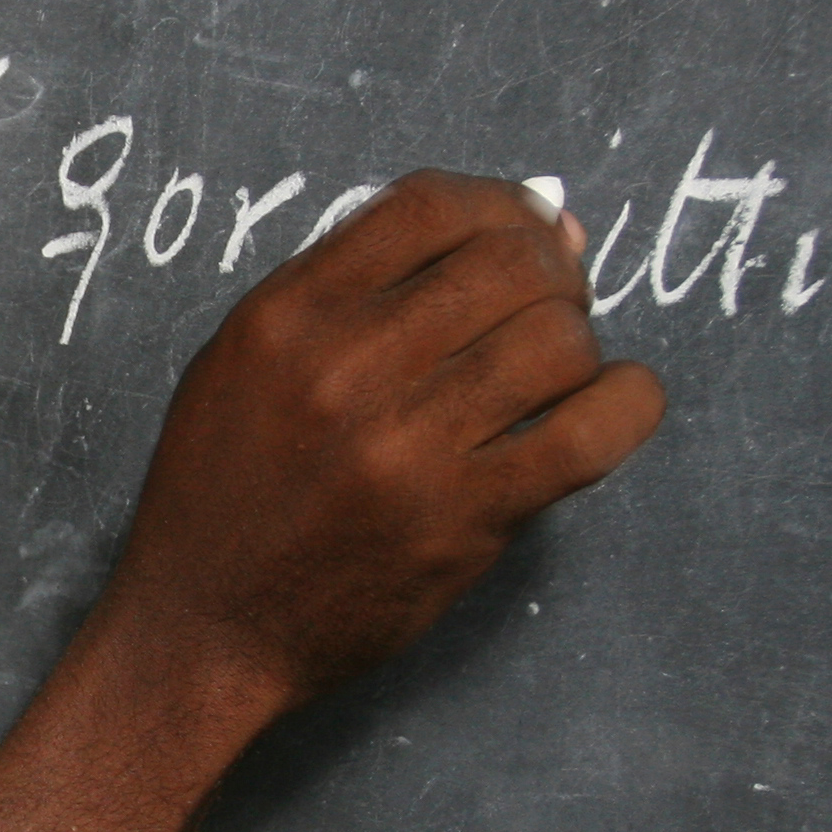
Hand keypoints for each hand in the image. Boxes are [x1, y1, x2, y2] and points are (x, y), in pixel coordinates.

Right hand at [96, 170, 663, 724]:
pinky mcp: (460, 520)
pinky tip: (614, 402)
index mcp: (286, 316)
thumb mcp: (246, 359)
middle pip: (508, 262)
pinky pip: (589, 434)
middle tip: (552, 304)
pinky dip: (627, 403)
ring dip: (580, 341)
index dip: (499, 204)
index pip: (428, 204)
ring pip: (556, 339)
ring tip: (560, 369)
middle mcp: (344, 369)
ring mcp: (405, 448)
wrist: (203, 627)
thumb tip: (531, 225)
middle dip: (554, 271)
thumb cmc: (226, 493)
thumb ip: (355, 290)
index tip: (520, 232)